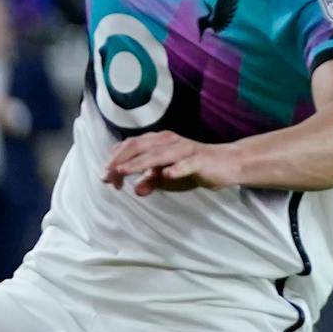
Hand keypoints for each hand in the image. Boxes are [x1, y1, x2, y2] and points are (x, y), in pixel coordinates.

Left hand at [101, 132, 242, 195]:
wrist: (227, 164)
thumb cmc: (193, 168)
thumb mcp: (167, 178)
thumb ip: (150, 181)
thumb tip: (136, 190)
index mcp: (158, 142)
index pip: (131, 146)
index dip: (115, 159)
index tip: (105, 177)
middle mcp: (169, 141)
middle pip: (139, 146)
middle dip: (121, 161)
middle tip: (107, 176)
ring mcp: (185, 149)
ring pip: (158, 154)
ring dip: (140, 163)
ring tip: (124, 171)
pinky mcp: (201, 160)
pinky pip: (187, 163)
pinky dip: (177, 168)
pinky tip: (167, 174)